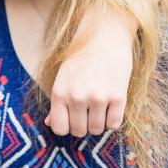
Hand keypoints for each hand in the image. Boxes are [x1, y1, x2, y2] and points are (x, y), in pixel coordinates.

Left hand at [45, 14, 133, 136]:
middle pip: (79, 131)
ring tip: (99, 106)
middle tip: (88, 111)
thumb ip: (57, 103)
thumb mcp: (62, 77)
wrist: (104, 36)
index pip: (59, 128)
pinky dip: (113, 119)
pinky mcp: (118, 97)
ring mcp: (98, 98)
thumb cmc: (80, 58)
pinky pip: (114, 125)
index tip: (73, 119)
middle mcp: (76, 97)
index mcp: (59, 92)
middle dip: (84, 125)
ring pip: (97, 130)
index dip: (67, 127)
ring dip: (99, 122)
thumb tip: (49, 124)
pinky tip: (111, 105)